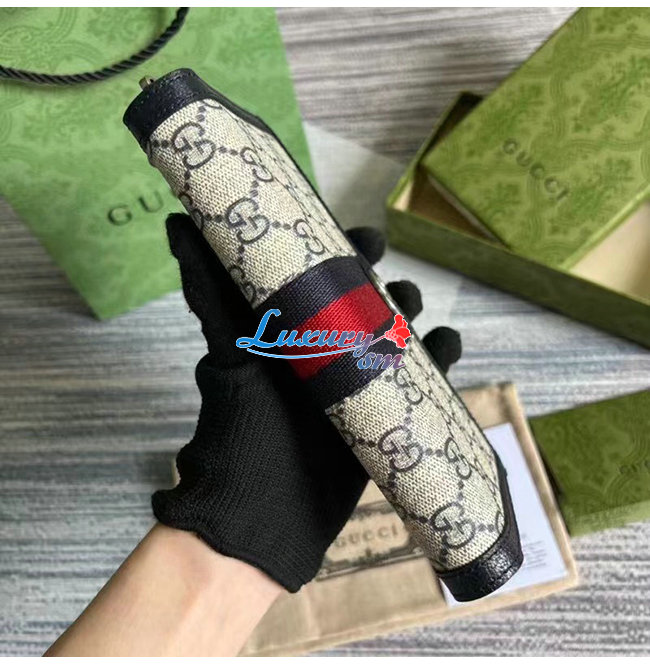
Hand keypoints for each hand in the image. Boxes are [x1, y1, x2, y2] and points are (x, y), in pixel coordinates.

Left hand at [153, 214, 461, 590]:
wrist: (267, 515)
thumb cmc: (244, 430)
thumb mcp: (230, 354)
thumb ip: (207, 293)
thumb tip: (175, 222)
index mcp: (291, 332)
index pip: (323, 279)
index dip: (346, 253)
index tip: (366, 239)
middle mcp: (324, 352)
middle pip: (366, 305)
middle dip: (386, 286)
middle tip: (396, 287)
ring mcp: (356, 383)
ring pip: (397, 335)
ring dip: (415, 317)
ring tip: (421, 313)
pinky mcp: (382, 414)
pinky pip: (419, 379)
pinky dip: (439, 360)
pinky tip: (448, 346)